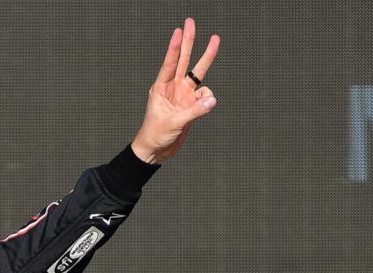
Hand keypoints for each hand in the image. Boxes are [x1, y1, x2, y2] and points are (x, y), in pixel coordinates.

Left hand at [132, 18, 220, 163]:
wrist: (157, 151)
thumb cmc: (156, 135)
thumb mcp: (174, 123)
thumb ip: (194, 111)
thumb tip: (212, 100)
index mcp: (161, 88)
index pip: (169, 64)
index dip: (174, 48)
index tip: (178, 31)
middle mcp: (173, 88)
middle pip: (184, 60)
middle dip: (189, 41)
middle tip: (190, 22)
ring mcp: (184, 95)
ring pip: (198, 72)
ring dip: (208, 57)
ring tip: (216, 39)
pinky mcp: (192, 105)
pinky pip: (205, 96)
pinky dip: (209, 99)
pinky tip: (206, 107)